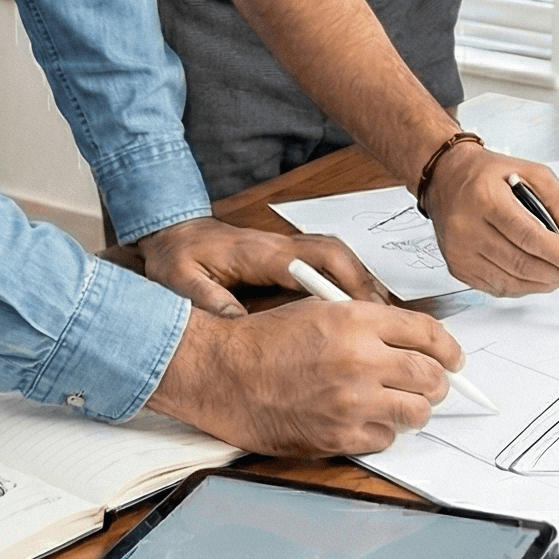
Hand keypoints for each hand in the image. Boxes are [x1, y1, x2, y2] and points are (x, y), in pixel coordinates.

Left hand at [119, 217, 389, 317]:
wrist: (171, 234)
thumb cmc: (177, 258)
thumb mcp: (181, 281)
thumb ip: (208, 300)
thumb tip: (239, 324)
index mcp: (258, 251)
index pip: (311, 260)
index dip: (341, 282)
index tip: (361, 309)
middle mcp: (279, 245)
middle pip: (336, 254)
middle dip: (364, 282)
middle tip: (387, 318)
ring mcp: (285, 249)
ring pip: (337, 258)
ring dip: (361, 283)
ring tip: (384, 319)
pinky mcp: (286, 257)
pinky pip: (328, 265)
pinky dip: (348, 284)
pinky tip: (359, 312)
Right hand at [148, 295, 464, 455]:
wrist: (221, 373)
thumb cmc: (263, 340)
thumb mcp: (320, 309)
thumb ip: (369, 323)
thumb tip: (413, 341)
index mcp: (357, 320)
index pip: (429, 334)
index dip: (449, 348)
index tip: (454, 357)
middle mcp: (360, 360)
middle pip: (431, 376)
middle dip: (438, 381)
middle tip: (432, 383)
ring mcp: (350, 402)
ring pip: (417, 412)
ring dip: (413, 408)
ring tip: (398, 402)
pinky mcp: (338, 437)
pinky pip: (385, 439)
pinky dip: (382, 431)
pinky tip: (364, 419)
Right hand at [423, 144, 558, 295]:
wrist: (446, 179)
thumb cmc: (486, 174)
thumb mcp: (531, 171)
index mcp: (485, 198)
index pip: (528, 235)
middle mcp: (467, 227)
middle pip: (521, 262)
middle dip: (556, 272)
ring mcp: (460, 251)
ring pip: (511, 281)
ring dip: (543, 283)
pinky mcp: (458, 268)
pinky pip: (498, 287)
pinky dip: (523, 287)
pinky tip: (537, 278)